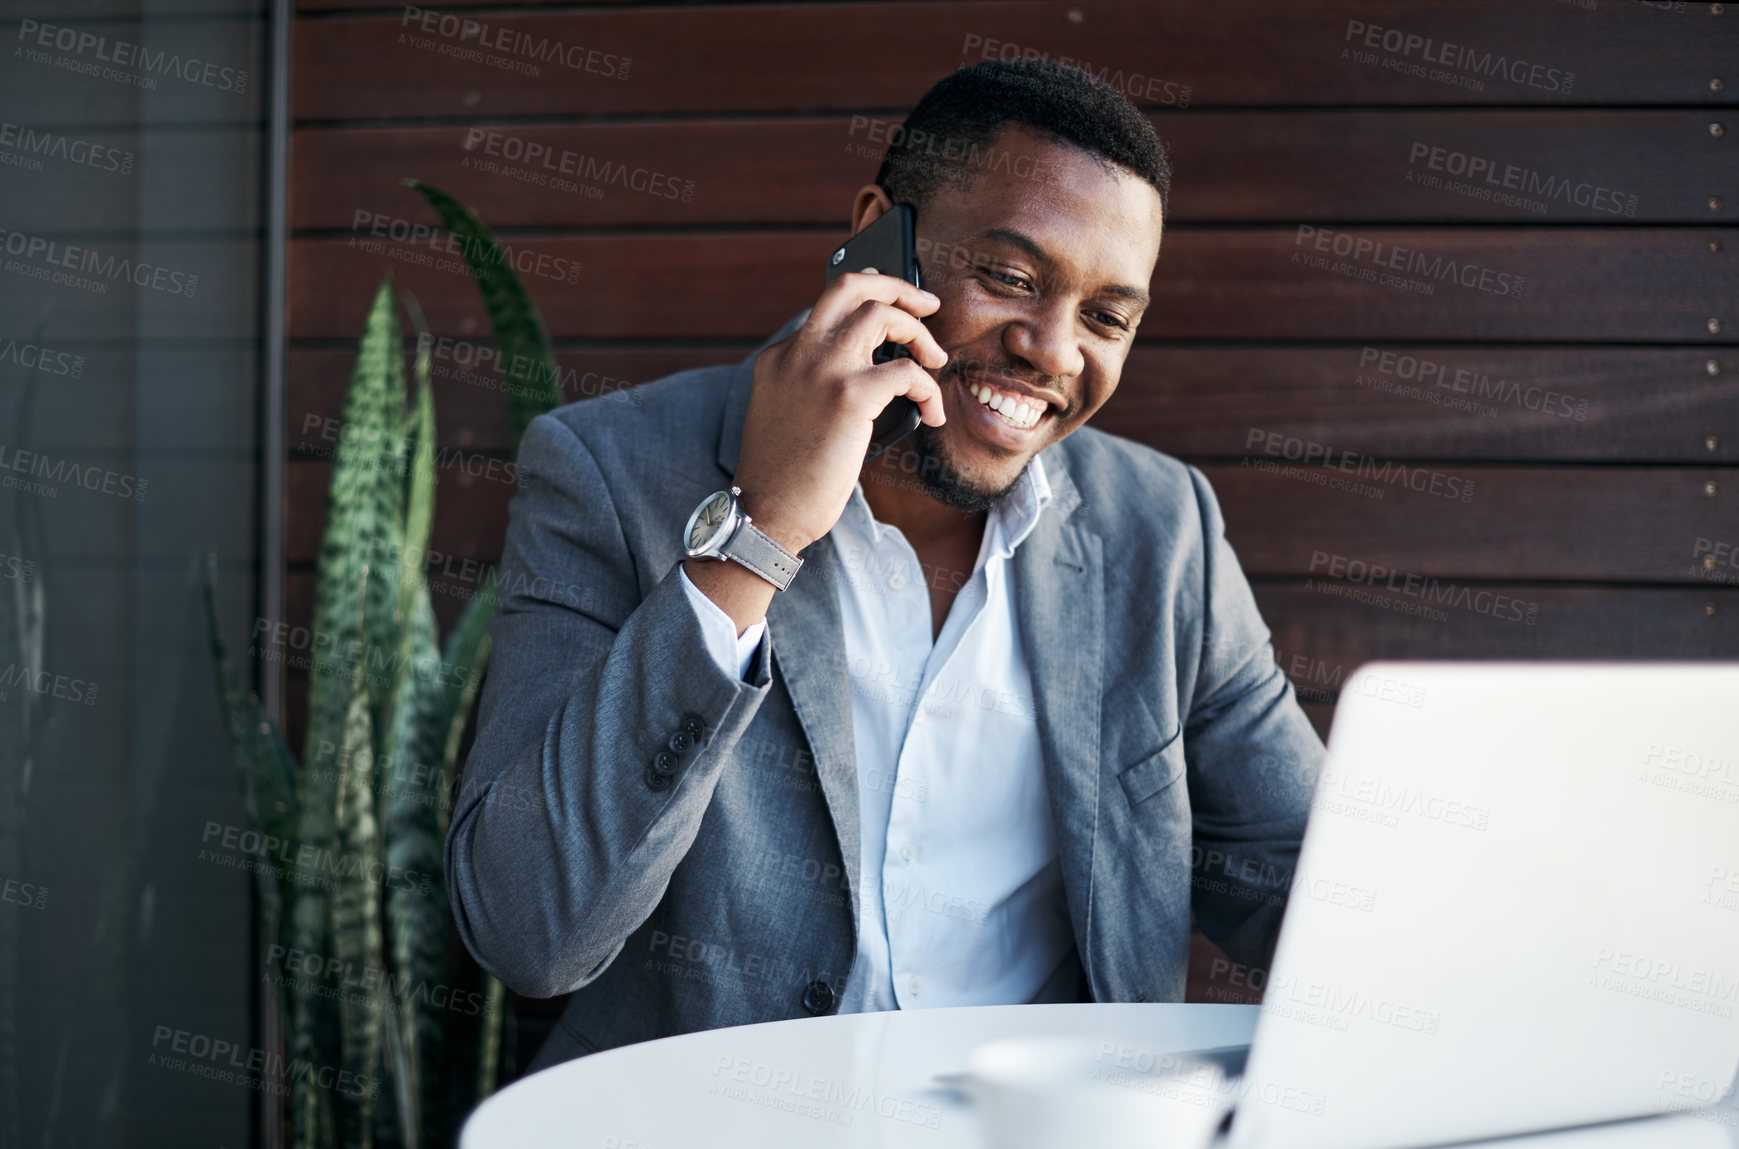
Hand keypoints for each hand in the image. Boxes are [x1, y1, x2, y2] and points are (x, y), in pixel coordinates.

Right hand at [732, 270, 949, 553]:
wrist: (765, 512)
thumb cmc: (784, 478)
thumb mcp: (786, 415)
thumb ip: (812, 385)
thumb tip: (871, 374)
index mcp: (779, 358)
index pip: (827, 309)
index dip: (867, 300)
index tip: (892, 300)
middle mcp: (798, 353)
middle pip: (851, 287)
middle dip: (897, 286)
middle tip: (926, 304)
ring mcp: (823, 370)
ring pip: (882, 313)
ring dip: (919, 332)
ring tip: (935, 359)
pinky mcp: (849, 397)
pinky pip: (908, 372)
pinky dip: (930, 390)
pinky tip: (933, 414)